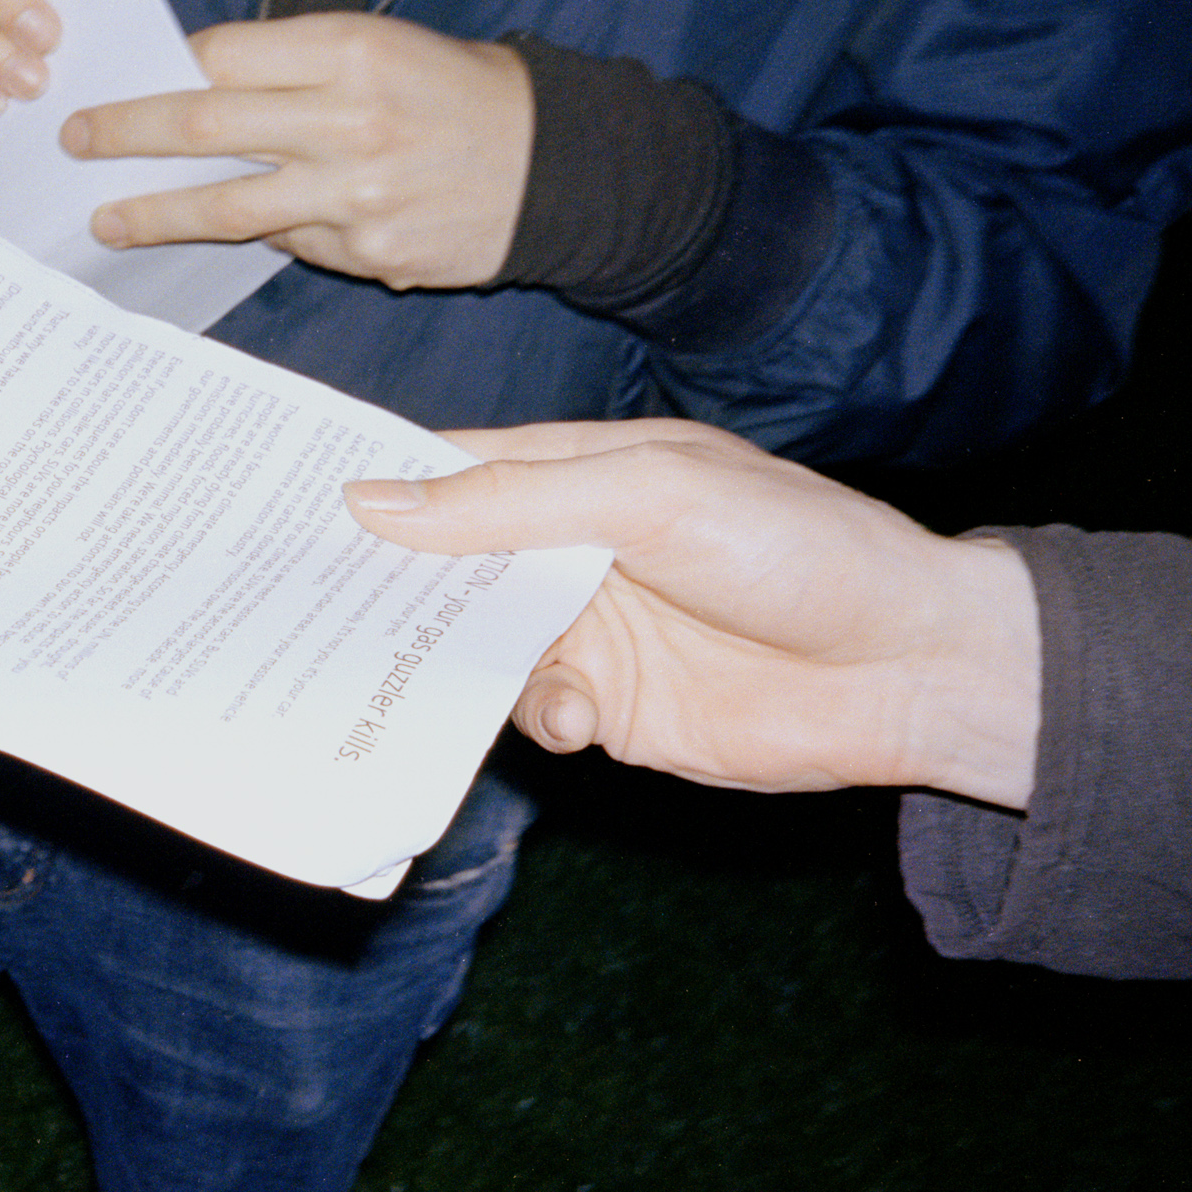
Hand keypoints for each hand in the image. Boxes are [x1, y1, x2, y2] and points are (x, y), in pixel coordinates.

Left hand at [67, 13, 532, 289]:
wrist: (553, 164)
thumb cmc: (454, 92)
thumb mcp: (381, 46)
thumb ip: (292, 64)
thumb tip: (194, 87)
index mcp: (348, 50)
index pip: (221, 59)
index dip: (161, 75)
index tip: (114, 84)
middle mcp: (349, 121)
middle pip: (205, 129)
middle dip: (125, 136)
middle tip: (72, 141)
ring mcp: (360, 195)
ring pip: (231, 208)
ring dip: (156, 213)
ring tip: (106, 221)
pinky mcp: (373, 251)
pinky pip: (292, 245)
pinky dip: (258, 237)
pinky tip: (222, 235)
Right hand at [342, 419, 1040, 808]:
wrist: (909, 668)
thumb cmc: (796, 549)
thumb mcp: (646, 496)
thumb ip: (509, 504)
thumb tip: (374, 501)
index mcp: (577, 472)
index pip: (448, 468)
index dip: (372, 484)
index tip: (281, 503)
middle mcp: (569, 549)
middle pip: (442, 565)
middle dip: (382, 586)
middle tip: (301, 605)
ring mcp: (587, 632)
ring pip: (471, 648)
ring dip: (449, 663)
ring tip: (424, 675)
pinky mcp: (611, 710)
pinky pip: (529, 716)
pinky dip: (537, 722)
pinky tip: (583, 723)